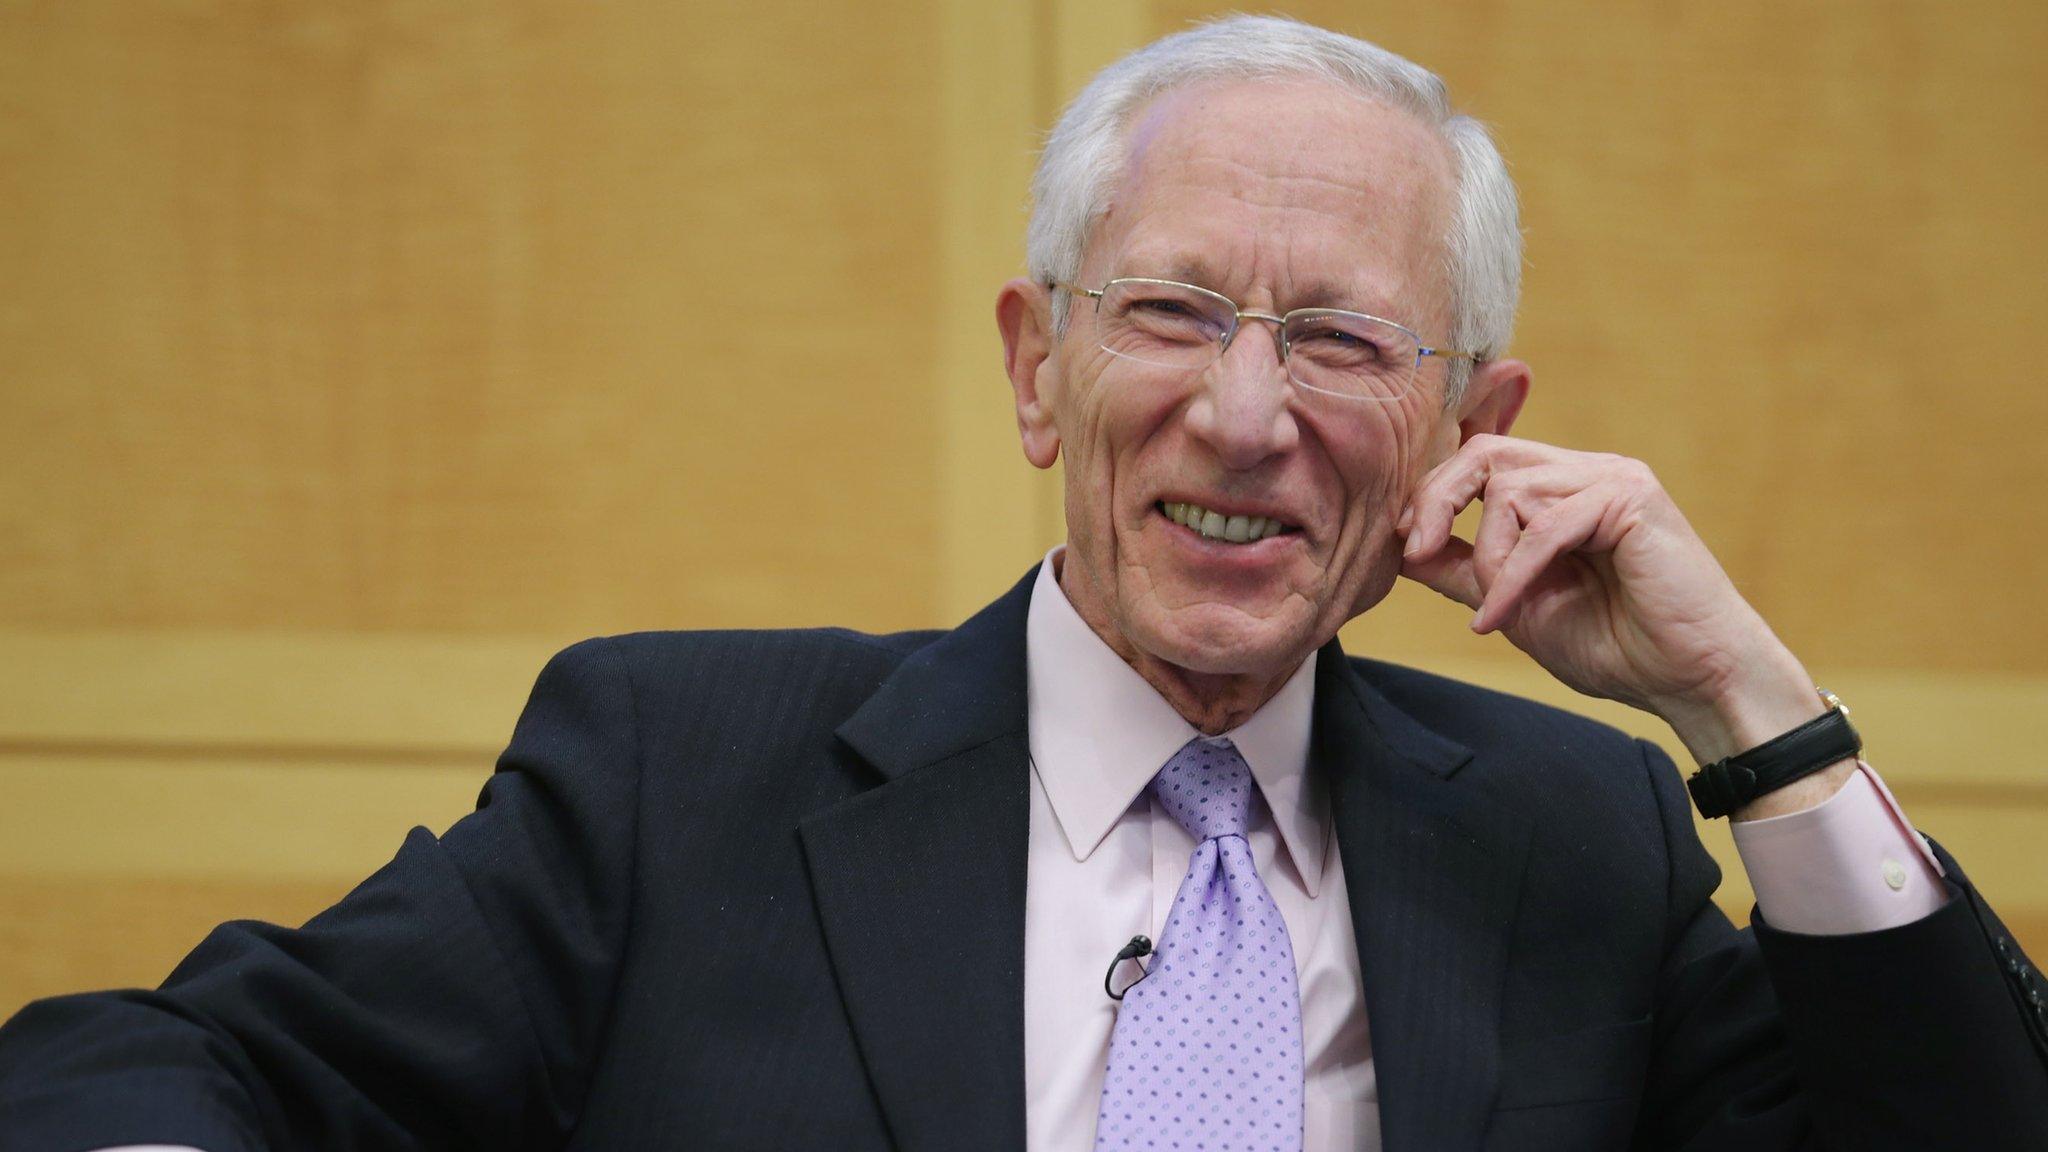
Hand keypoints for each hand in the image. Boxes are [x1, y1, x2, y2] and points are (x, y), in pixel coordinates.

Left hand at [1396, 434, 1830, 770]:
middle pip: (1486, 454)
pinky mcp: (1631, 499)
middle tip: (1415, 551)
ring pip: (1510, 491)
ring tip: (1499, 610)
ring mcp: (1613, 479)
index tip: (1404, 541)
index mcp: (1563, 489)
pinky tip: (1500, 619)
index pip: (1482, 458)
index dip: (1433, 492)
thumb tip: (1403, 548)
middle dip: (1438, 500)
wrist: (1692, 681)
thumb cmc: (1617, 647)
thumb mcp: (1517, 605)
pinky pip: (1544, 526)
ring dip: (1489, 559)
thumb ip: (1465, 571)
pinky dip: (1512, 577)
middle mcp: (1588, 472)